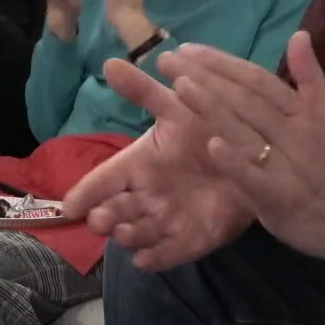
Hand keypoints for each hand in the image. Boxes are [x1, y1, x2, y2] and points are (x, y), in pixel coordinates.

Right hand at [64, 57, 253, 269]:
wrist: (255, 155)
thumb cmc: (209, 130)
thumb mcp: (177, 108)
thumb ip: (143, 91)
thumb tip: (109, 63)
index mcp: (139, 166)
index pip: (104, 180)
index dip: (86, 192)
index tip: (69, 206)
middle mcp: (148, 196)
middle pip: (117, 210)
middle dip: (106, 217)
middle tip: (101, 221)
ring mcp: (168, 220)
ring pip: (139, 233)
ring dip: (128, 235)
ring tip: (124, 233)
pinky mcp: (193, 239)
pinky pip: (169, 254)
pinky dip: (156, 258)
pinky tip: (144, 260)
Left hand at [165, 32, 324, 262]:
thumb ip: (311, 77)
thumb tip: (299, 34)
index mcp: (303, 111)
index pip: (257, 80)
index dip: (222, 63)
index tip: (188, 49)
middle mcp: (294, 132)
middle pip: (245, 100)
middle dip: (205, 77)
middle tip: (168, 61)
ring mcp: (287, 164)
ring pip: (246, 131)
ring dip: (212, 108)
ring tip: (180, 87)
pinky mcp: (281, 196)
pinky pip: (255, 176)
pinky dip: (235, 160)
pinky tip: (212, 144)